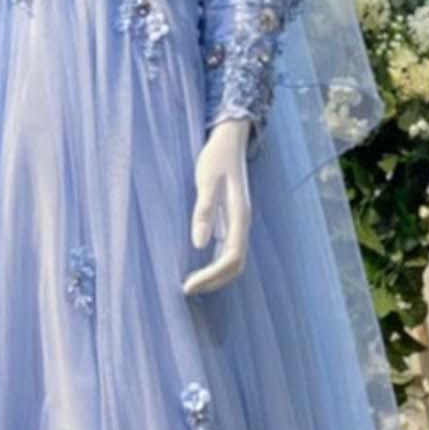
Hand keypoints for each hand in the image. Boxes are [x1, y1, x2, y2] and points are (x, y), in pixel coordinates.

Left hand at [183, 116, 251, 295]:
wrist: (229, 140)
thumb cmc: (216, 158)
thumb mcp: (206, 181)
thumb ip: (203, 211)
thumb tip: (198, 244)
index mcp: (239, 216)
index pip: (231, 258)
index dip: (212, 276)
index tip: (189, 285)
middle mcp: (242, 224)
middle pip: (235, 265)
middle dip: (214, 281)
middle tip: (186, 289)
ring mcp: (237, 223)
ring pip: (233, 260)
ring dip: (215, 276)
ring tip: (191, 284)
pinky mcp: (230, 220)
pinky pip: (227, 250)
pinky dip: (214, 264)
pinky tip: (198, 268)